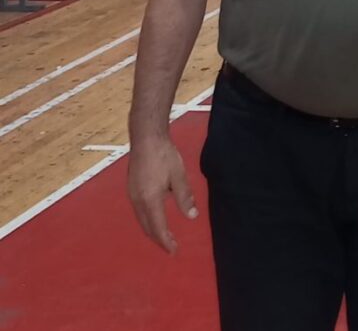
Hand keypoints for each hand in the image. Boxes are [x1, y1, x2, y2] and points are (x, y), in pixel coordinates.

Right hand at [127, 135, 197, 254]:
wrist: (146, 138)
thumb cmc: (164, 156)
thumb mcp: (179, 176)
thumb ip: (185, 197)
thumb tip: (192, 216)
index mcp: (150, 200)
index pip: (158, 228)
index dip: (166, 242)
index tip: (174, 251)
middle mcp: (137, 201)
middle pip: (148, 227)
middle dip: (159, 239)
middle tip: (171, 248)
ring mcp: (132, 195)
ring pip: (142, 220)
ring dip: (153, 230)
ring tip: (165, 237)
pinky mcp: (132, 189)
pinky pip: (139, 211)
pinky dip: (148, 220)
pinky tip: (156, 218)